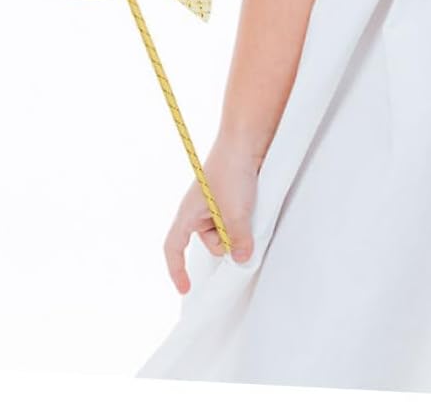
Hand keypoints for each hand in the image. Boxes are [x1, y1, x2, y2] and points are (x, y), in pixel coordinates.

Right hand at [163, 142, 260, 293]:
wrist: (247, 140)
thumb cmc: (232, 172)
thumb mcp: (235, 213)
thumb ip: (237, 240)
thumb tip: (241, 260)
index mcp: (188, 213)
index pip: (174, 248)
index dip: (177, 270)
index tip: (186, 289)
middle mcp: (199, 209)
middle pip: (210, 242)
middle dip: (227, 244)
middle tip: (243, 234)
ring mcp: (216, 202)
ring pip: (227, 231)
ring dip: (239, 230)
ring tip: (251, 212)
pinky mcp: (233, 195)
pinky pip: (237, 218)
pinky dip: (246, 220)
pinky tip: (256, 210)